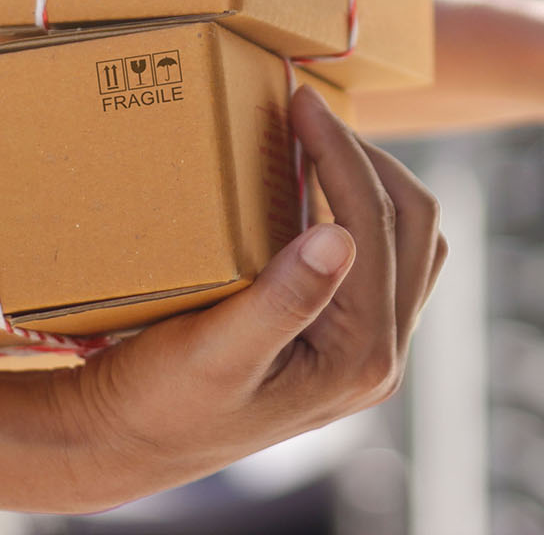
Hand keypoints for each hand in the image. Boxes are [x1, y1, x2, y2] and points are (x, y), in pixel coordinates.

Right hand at [47, 86, 446, 508]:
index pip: (373, 226)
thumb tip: (340, 237)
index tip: (300, 100)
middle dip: (366, 156)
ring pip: (413, 240)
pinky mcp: (352, 343)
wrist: (129, 443)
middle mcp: (382, 358)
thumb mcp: (211, 353)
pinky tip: (313, 190)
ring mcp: (373, 352)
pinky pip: (389, 260)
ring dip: (375, 182)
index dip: (340, 152)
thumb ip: (280, 300)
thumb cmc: (159, 400)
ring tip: (318, 141)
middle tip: (308, 111)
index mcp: (359, 358)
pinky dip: (364, 212)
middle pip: (414, 224)